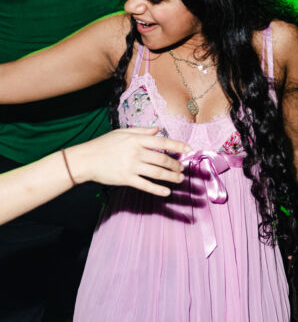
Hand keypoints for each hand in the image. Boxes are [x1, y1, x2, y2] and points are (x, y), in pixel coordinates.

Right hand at [67, 127, 189, 196]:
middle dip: (176, 165)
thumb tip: (157, 129)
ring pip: (157, 173)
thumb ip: (141, 131)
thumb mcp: (122, 132)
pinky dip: (158, 189)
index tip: (189, 150)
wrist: (84, 159)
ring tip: (179, 178)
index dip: (177, 146)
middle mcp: (136, 152)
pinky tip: (167, 192)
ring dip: (171, 176)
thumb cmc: (103, 144)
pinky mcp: (126, 179)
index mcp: (136, 139)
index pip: (162, 142)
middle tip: (182, 168)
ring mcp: (131, 166)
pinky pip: (145, 185)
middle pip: (162, 160)